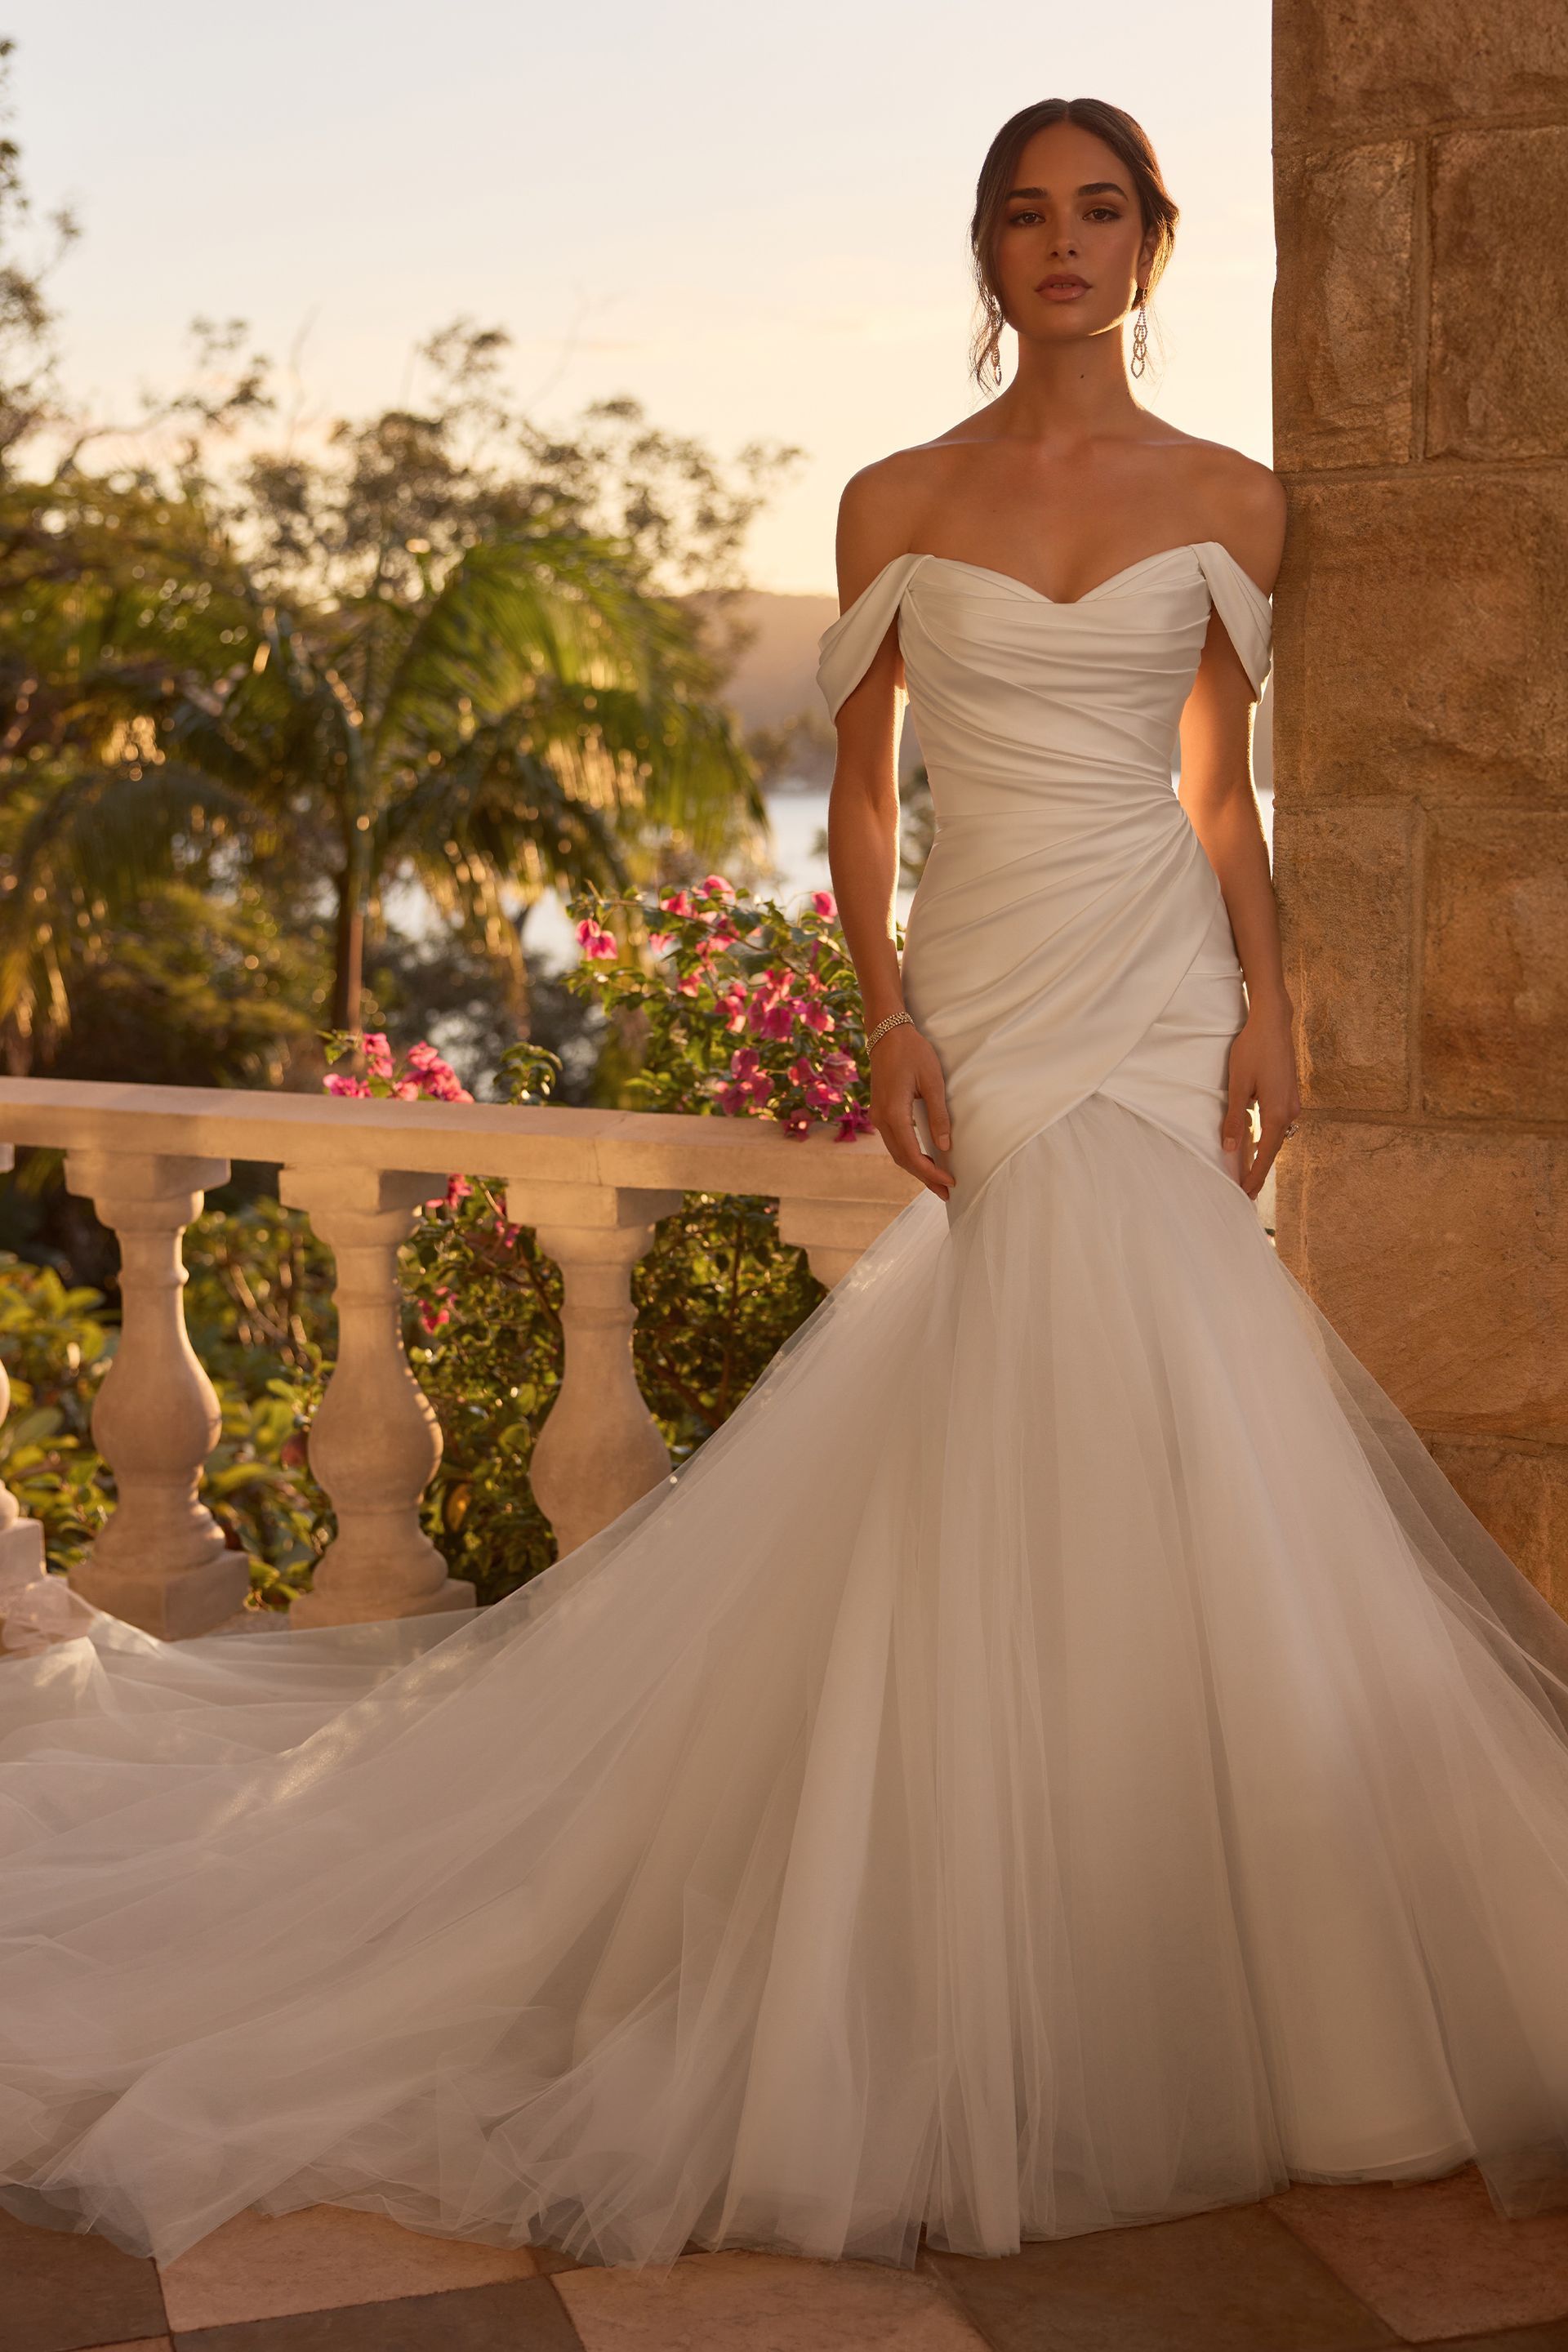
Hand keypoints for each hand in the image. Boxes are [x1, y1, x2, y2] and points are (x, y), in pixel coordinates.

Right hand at [870, 1025, 953, 1198]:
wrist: (886, 1032)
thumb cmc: (913, 1052)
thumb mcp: (933, 1081)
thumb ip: (938, 1115)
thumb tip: (945, 1146)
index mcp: (893, 1113)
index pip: (912, 1154)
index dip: (931, 1171)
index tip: (951, 1181)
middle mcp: (881, 1119)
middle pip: (902, 1159)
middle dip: (924, 1177)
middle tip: (946, 1192)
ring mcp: (878, 1116)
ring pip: (897, 1152)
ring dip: (916, 1168)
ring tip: (937, 1182)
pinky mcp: (880, 1111)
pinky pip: (894, 1141)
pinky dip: (909, 1155)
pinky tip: (923, 1159)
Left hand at [1222, 1001, 1301, 1198]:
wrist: (1273, 1023)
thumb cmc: (1252, 1050)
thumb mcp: (1238, 1085)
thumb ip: (1235, 1119)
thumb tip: (1232, 1149)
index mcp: (1277, 1113)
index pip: (1265, 1154)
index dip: (1255, 1176)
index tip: (1245, 1194)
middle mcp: (1290, 1112)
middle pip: (1273, 1149)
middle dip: (1259, 1171)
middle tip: (1246, 1192)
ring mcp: (1292, 1103)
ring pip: (1276, 1136)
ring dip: (1262, 1155)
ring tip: (1249, 1173)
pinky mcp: (1289, 1094)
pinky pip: (1277, 1123)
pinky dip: (1266, 1138)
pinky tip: (1256, 1144)